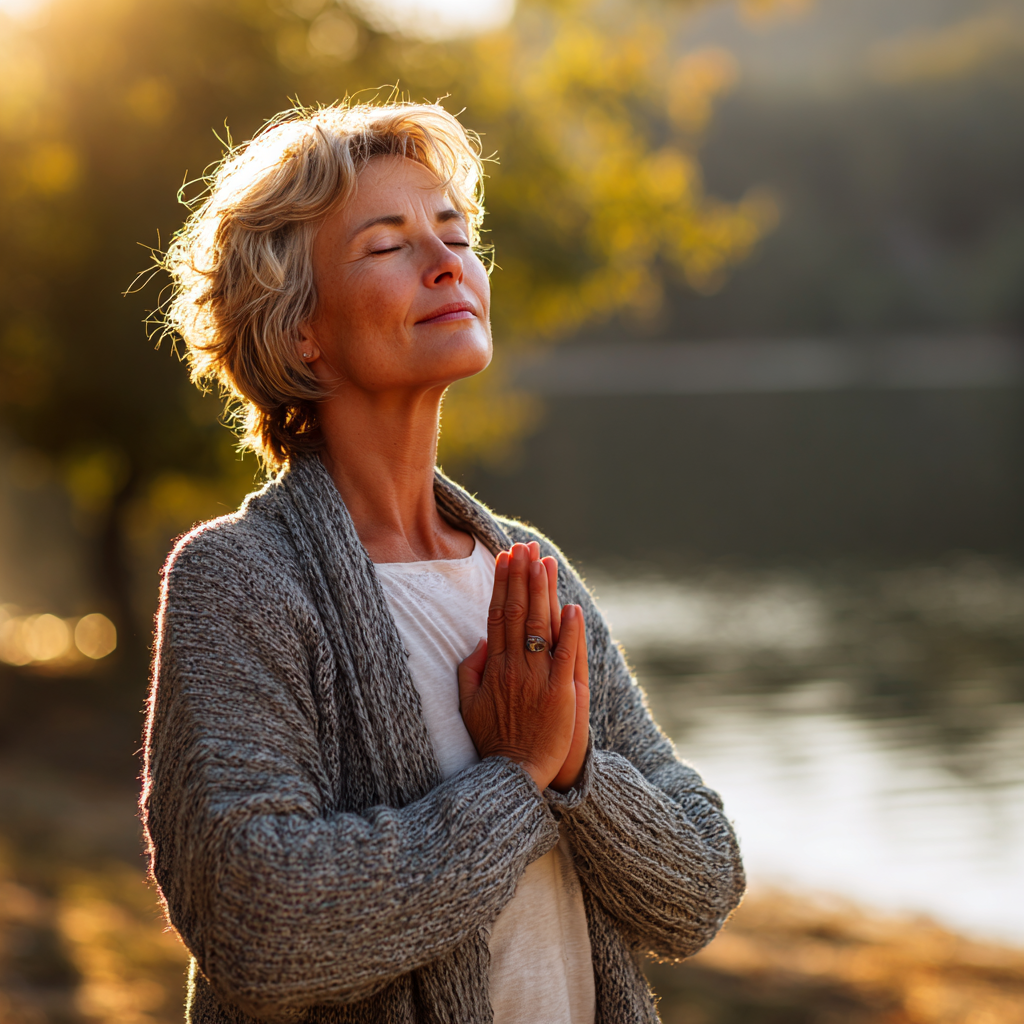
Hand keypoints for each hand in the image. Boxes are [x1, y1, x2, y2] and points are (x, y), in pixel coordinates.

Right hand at [457, 543, 581, 790]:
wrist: (513, 777)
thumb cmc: (492, 742)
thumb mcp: (468, 706)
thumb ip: (470, 671)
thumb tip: (480, 641)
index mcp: (493, 667)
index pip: (497, 615)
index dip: (501, 584)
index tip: (504, 558)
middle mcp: (514, 667)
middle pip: (517, 612)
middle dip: (521, 576)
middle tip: (524, 546)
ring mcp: (538, 679)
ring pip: (539, 626)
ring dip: (542, 592)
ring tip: (543, 562)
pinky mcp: (562, 693)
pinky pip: (565, 655)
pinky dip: (569, 630)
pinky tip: (571, 606)